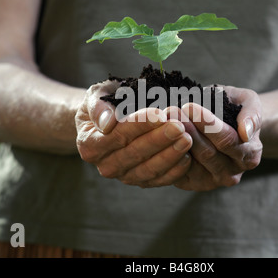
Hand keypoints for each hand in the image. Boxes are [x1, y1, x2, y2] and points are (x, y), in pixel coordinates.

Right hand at [75, 81, 192, 187]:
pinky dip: (174, 171)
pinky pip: (159, 180)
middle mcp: (105, 165)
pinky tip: (188, 158)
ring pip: (149, 169)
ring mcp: (124, 176)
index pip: (119, 135)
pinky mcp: (141, 181)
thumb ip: (98, 107)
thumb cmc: (105, 104)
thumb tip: (107, 123)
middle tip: (179, 126)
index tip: (160, 114)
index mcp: (90, 144)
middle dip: (159, 139)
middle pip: (135, 153)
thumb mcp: (96, 96)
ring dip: (170, 155)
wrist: (108, 122)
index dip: (140, 125)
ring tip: (187, 139)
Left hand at [164, 86, 262, 190]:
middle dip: (187, 130)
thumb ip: (252, 115)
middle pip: (207, 152)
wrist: (227, 126)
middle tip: (171, 110)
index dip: (207, 124)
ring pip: (191, 162)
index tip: (190, 106)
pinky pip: (179, 172)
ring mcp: (212, 181)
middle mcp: (233, 173)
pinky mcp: (193, 184)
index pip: (226, 140)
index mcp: (249, 154)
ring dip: (175, 140)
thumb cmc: (237, 111)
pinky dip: (169, 154)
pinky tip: (160, 136)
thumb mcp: (249, 103)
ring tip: (164, 120)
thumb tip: (246, 133)